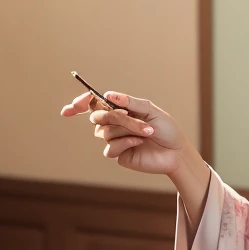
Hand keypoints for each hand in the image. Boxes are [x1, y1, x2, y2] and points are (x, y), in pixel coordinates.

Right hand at [59, 88, 210, 225]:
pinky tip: (139, 142)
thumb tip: (108, 95)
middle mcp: (115, 124)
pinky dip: (125, 142)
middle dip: (114, 116)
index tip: (72, 107)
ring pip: (105, 132)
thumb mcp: (150, 110)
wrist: (176, 152)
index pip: (93, 105)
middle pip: (97, 117)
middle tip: (128, 116)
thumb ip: (130, 102)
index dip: (79, 105)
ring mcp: (115, 140)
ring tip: (145, 132)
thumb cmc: (166, 129)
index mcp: (120, 110)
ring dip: (126, 129)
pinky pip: (110, 148)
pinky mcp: (118, 155)